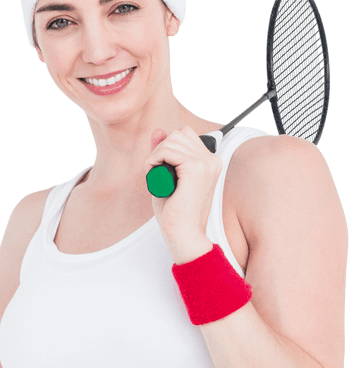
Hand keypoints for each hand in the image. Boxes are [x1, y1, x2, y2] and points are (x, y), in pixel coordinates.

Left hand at [145, 126, 222, 261]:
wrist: (185, 237)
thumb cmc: (176, 214)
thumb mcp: (167, 178)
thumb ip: (164, 154)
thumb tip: (158, 130)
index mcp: (210, 162)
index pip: (185, 134)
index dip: (167, 147)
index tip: (161, 168)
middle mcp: (212, 160)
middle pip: (178, 134)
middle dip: (160, 149)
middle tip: (156, 173)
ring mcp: (206, 163)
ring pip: (172, 140)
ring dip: (156, 156)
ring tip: (156, 177)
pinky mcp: (196, 168)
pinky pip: (167, 150)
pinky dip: (154, 160)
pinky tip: (154, 176)